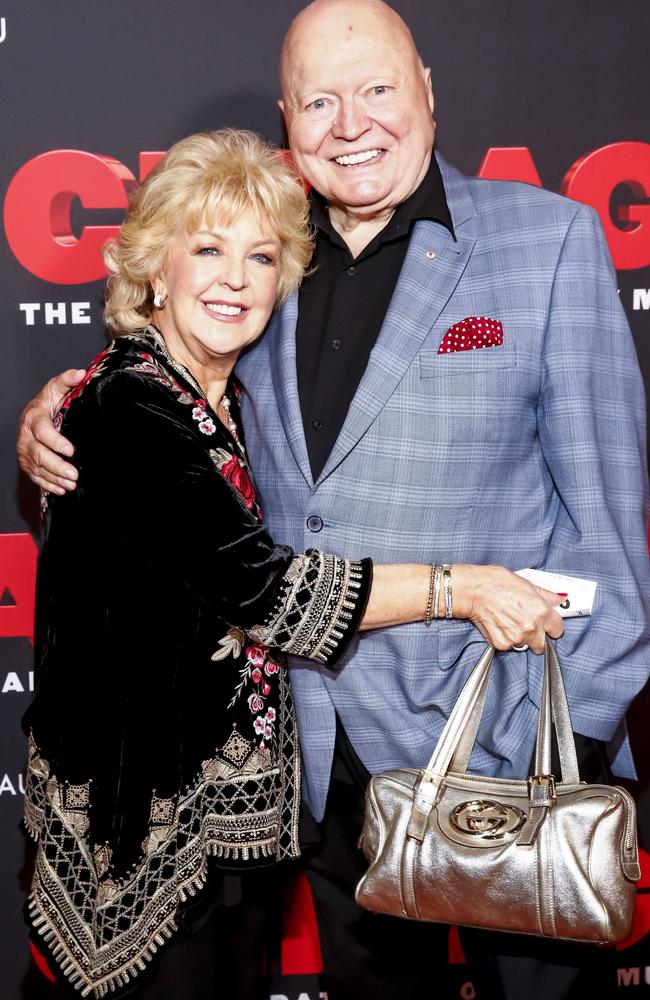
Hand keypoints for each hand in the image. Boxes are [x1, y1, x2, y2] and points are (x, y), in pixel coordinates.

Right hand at [16, 369, 85, 494]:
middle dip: (57, 466)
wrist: (33, 416)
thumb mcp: (56, 389)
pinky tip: (61, 489)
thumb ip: (67, 381)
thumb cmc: (47, 403)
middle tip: (74, 475)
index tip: (71, 450)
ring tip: (71, 484)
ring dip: (55, 478)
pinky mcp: (27, 464)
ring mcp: (25, 452)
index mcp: (34, 418)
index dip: (56, 442)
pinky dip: (48, 485)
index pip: (43, 432)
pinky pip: (35, 477)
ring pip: (38, 468)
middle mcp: (26, 437)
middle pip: (39, 455)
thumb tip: (80, 373)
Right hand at [452, 564, 563, 653]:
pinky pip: (508, 646)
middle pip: (542, 644)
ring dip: (519, 638)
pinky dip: (504, 638)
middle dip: (536, 637)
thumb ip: (545, 596)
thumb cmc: (496, 582)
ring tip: (508, 621)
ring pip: (523, 645)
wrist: (472, 590)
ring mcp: (516, 638)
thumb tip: (558, 599)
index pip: (558, 629)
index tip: (547, 625)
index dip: (552, 626)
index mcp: (541, 611)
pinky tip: (499, 625)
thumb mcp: (526, 584)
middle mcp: (531, 627)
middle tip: (525, 624)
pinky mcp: (502, 644)